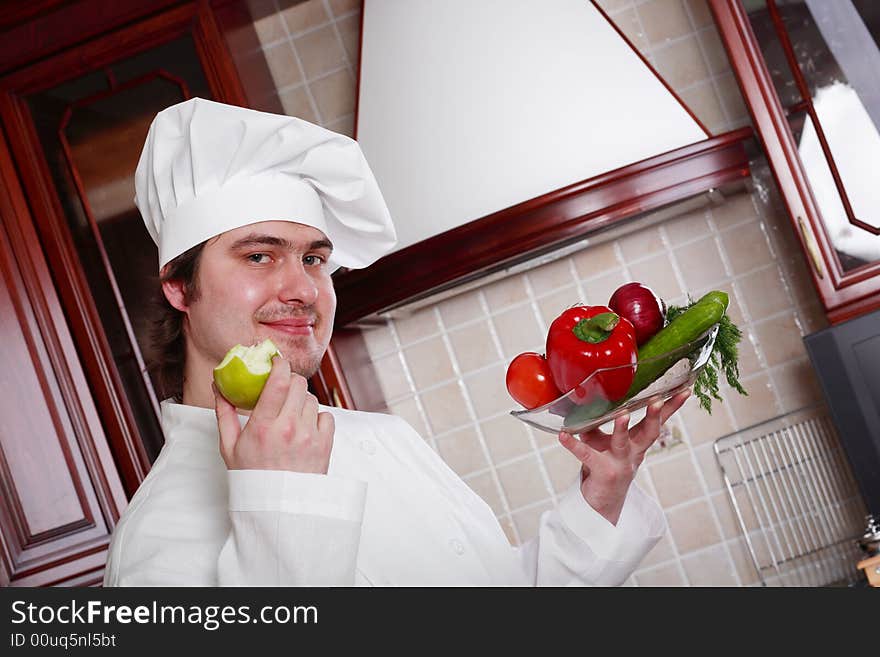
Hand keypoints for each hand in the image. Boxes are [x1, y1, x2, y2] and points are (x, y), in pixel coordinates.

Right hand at [213, 355, 334, 472]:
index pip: (278, 382)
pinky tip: (305, 426)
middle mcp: (289, 429)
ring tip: (291, 413)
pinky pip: (326, 416)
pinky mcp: (325, 445)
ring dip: (301, 400)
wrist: (277, 508)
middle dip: (291, 380)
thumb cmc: (252, 477)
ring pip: (311, 399)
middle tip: (283, 386)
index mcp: (263, 427)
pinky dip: (317, 417)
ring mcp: (309, 436)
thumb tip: (219, 387)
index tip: (276, 361)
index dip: (279, 364)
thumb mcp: (229, 447)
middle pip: (299, 384)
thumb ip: (224, 413)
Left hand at [558, 389, 689, 524]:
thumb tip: (585, 397)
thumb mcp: (605, 440)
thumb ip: (598, 420)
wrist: (601, 501)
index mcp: (638, 442)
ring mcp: (619, 462)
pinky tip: (563, 435)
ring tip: (622, 416)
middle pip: (649, 432)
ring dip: (622, 429)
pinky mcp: (601, 471)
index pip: (659, 421)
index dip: (672, 407)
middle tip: (658, 400)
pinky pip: (586, 455)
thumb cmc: (604, 463)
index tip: (685, 391)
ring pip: (622, 443)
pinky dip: (573, 445)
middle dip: (655, 416)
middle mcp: (633, 452)